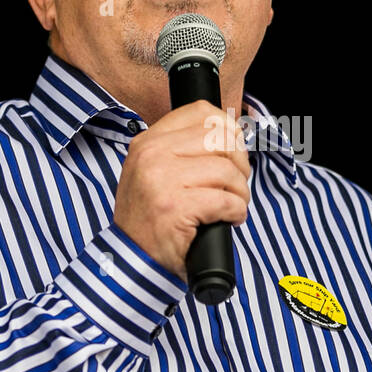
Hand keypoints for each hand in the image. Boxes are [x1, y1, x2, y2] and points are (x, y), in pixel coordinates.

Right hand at [113, 99, 250, 277]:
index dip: (228, 129)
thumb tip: (230, 133)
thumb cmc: (149, 218)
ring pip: (227, 169)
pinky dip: (236, 212)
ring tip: (232, 205)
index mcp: (148, 142)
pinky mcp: (176, 207)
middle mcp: (152, 155)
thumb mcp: (153, 171)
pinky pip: (227, 200)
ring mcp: (162, 180)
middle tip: (236, 183)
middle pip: (220, 138)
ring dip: (240, 192)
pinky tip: (229, 219)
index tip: (233, 151)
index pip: (201, 112)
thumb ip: (182, 149)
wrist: (131, 259)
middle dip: (240, 162)